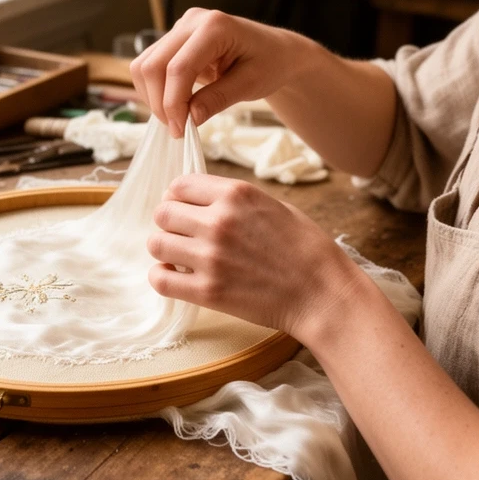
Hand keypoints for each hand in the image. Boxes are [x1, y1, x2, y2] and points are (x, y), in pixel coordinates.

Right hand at [130, 8, 306, 136]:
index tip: (180, 130)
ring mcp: (180, 28)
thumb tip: (190, 118)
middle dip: (159, 103)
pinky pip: (150, 66)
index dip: (173, 102)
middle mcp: (191, 21)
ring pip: (144, 66)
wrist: (274, 50)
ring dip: (153, 97)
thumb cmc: (269, 63)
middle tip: (177, 130)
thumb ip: (219, 98)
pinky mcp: (173, 40)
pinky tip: (174, 106)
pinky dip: (155, 90)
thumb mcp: (251, 84)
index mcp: (215, 26)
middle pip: (153, 65)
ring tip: (176, 120)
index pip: (178, 68)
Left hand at [146, 174, 371, 345]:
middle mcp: (219, 221)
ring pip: (156, 243)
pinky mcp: (208, 291)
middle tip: (182, 235)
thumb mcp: (273, 205)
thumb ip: (234, 200)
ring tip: (179, 256)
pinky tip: (175, 275)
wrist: (322, 293)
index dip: (177, 197)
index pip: (179, 185)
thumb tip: (199, 201)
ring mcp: (210, 257)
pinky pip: (160, 279)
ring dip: (165, 248)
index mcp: (236, 194)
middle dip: (169, 223)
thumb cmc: (306, 249)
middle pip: (163, 213)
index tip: (183, 209)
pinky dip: (161, 276)